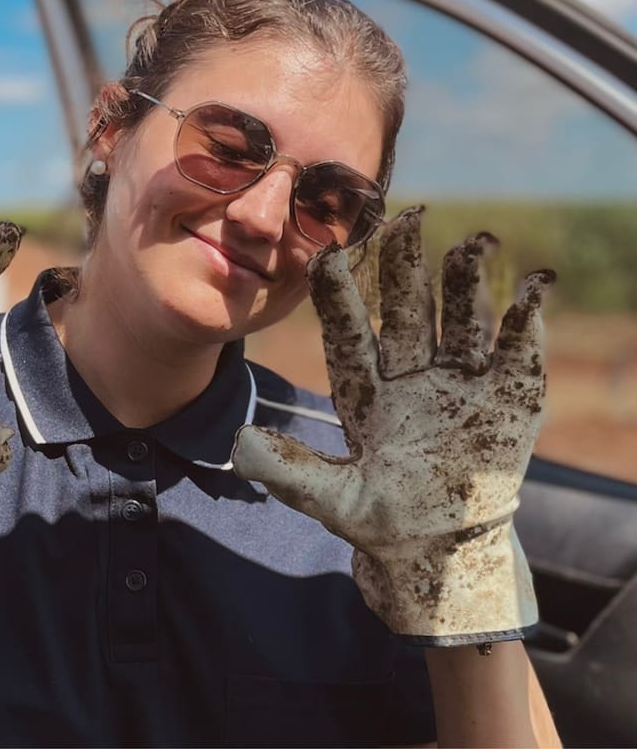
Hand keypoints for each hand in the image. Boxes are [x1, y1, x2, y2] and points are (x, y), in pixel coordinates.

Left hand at [232, 208, 552, 644]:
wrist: (439, 555)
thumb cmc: (381, 525)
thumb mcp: (330, 500)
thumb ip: (287, 471)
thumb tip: (238, 444)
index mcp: (364, 393)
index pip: (348, 333)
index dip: (337, 295)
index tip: (323, 254)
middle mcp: (411, 377)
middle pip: (406, 310)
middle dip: (405, 265)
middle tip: (406, 216)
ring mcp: (461, 385)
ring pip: (461, 318)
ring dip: (468, 280)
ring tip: (474, 241)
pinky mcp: (509, 401)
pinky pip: (517, 352)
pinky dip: (526, 321)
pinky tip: (532, 288)